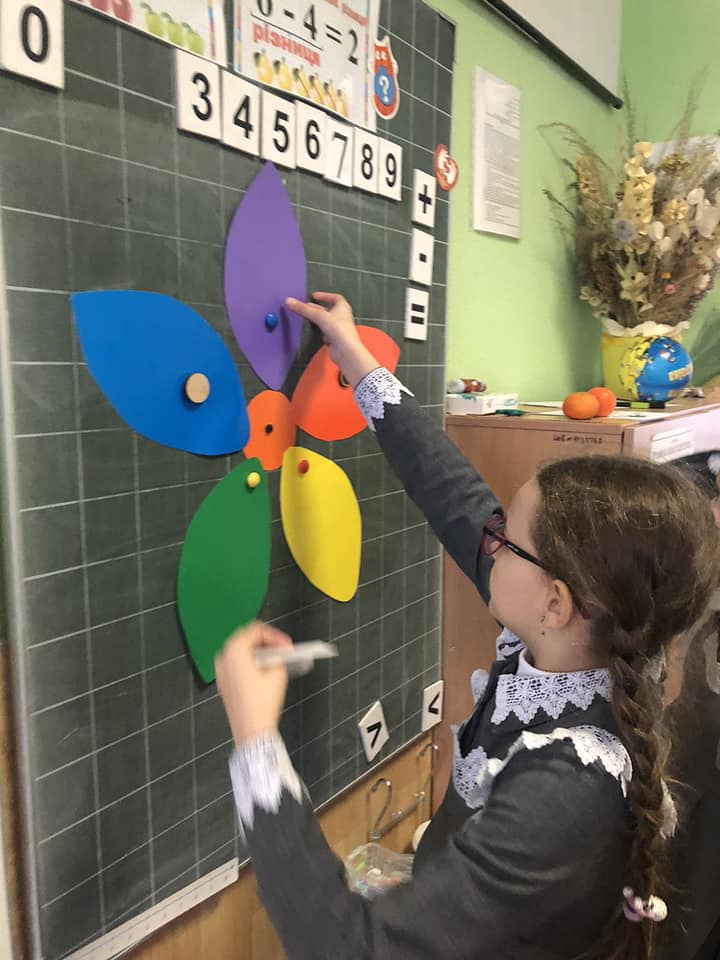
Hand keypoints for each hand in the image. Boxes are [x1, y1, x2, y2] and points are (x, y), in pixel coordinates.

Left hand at [215, 621, 291, 744]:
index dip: (275, 636)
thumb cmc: (262, 702)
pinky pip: (236, 665)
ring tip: (276, 659)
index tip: (287, 645)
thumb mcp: (277, 672)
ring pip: (240, 652)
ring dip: (258, 652)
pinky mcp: (224, 684)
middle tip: (283, 649)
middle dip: (266, 642)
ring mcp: (220, 672)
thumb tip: (277, 655)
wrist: (252, 731)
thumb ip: (278, 656)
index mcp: (234, 650)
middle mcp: (223, 658)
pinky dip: (250, 663)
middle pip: (245, 639)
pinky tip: (264, 670)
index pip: (256, 631)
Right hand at [286, 292, 377, 386]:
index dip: (324, 296)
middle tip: (304, 307)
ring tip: (305, 318)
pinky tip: (313, 331)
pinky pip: (326, 332)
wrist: (345, 350)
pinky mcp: (335, 339)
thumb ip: (303, 309)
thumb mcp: (319, 316)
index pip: (335, 297)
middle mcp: (342, 317)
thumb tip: (288, 300)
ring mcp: (339, 329)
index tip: (314, 296)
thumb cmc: (337, 328)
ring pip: (326, 322)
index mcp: (342, 307)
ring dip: (317, 319)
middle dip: (316, 308)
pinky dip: (320, 331)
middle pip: (328, 310)